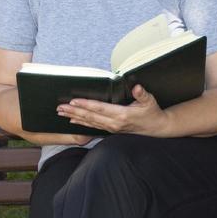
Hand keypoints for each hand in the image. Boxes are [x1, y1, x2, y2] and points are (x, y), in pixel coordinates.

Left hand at [57, 84, 172, 136]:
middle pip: (90, 116)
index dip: (86, 105)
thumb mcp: (150, 101)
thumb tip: (137, 87)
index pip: (99, 108)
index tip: (73, 101)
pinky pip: (93, 126)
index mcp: (121, 115)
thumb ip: (142, 94)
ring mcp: (111, 128)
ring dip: (74, 117)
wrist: (156, 128)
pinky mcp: (111, 129)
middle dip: (74, 111)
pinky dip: (82, 123)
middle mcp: (114, 123)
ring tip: (62, 113)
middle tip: (60, 107)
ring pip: (89, 122)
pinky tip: (73, 120)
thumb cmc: (152, 112)